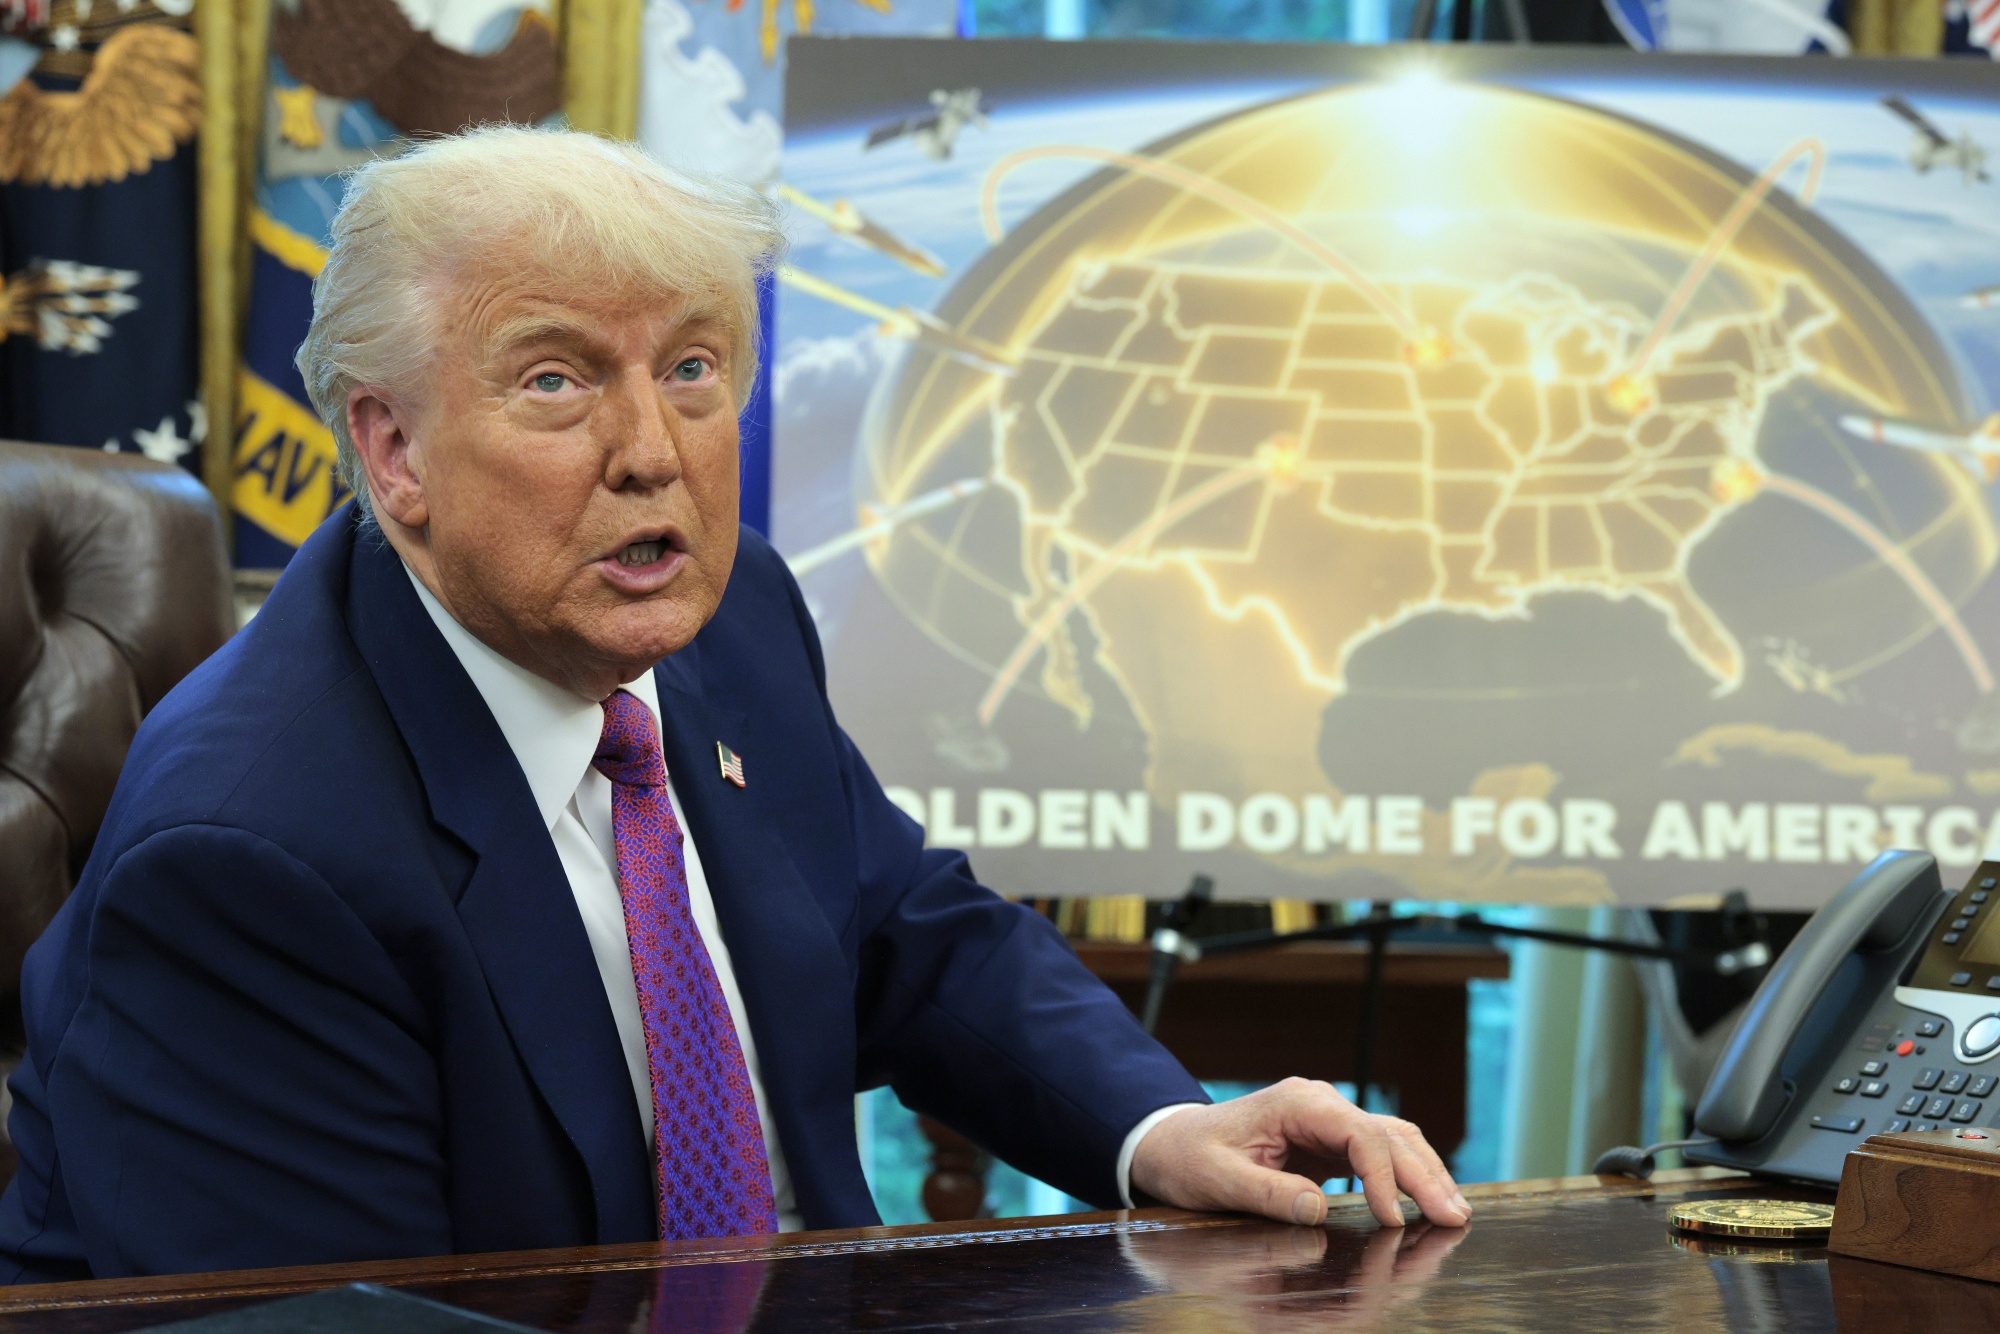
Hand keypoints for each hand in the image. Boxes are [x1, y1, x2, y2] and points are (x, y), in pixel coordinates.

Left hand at [1127, 1077, 1470, 1229]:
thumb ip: (1268, 1194)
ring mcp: (1329, 1120)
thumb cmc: (1191, 1158)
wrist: (1172, 1144)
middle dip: (1425, 1177)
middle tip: (1455, 1219)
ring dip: (1427, 1175)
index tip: (1394, 1221)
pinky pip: (1381, 1154)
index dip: (1384, 1178)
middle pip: (1390, 1134)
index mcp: (1297, 1102)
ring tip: (1456, 1213)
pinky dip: (1408, 1176)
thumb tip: (1319, 1209)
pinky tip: (1429, 1201)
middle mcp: (1322, 1104)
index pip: (1359, 1134)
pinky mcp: (1331, 1142)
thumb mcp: (1219, 1180)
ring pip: (1395, 1140)